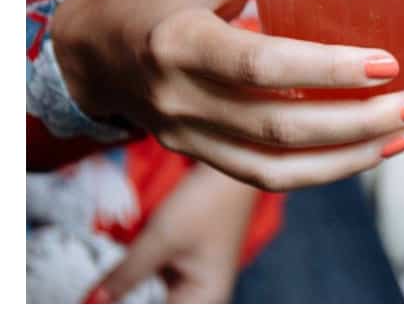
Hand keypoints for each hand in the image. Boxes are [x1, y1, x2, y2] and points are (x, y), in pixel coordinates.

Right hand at [51, 0, 403, 190]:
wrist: (90, 53)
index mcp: (180, 42)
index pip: (260, 64)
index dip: (327, 69)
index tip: (388, 62)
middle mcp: (181, 98)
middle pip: (281, 125)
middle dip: (360, 121)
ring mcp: (190, 137)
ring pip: (280, 166)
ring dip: (354, 154)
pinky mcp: (201, 158)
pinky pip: (270, 177)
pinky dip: (329, 170)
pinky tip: (377, 148)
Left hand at [87, 164, 258, 302]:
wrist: (230, 172)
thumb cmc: (207, 204)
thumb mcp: (159, 240)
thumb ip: (124, 275)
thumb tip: (90, 303)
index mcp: (205, 300)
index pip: (159, 319)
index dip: (119, 310)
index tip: (93, 302)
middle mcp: (201, 298)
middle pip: (155, 310)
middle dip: (122, 300)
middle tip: (93, 295)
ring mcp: (190, 285)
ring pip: (148, 300)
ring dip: (126, 293)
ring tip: (104, 287)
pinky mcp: (181, 270)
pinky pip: (151, 286)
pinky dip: (133, 280)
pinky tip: (117, 278)